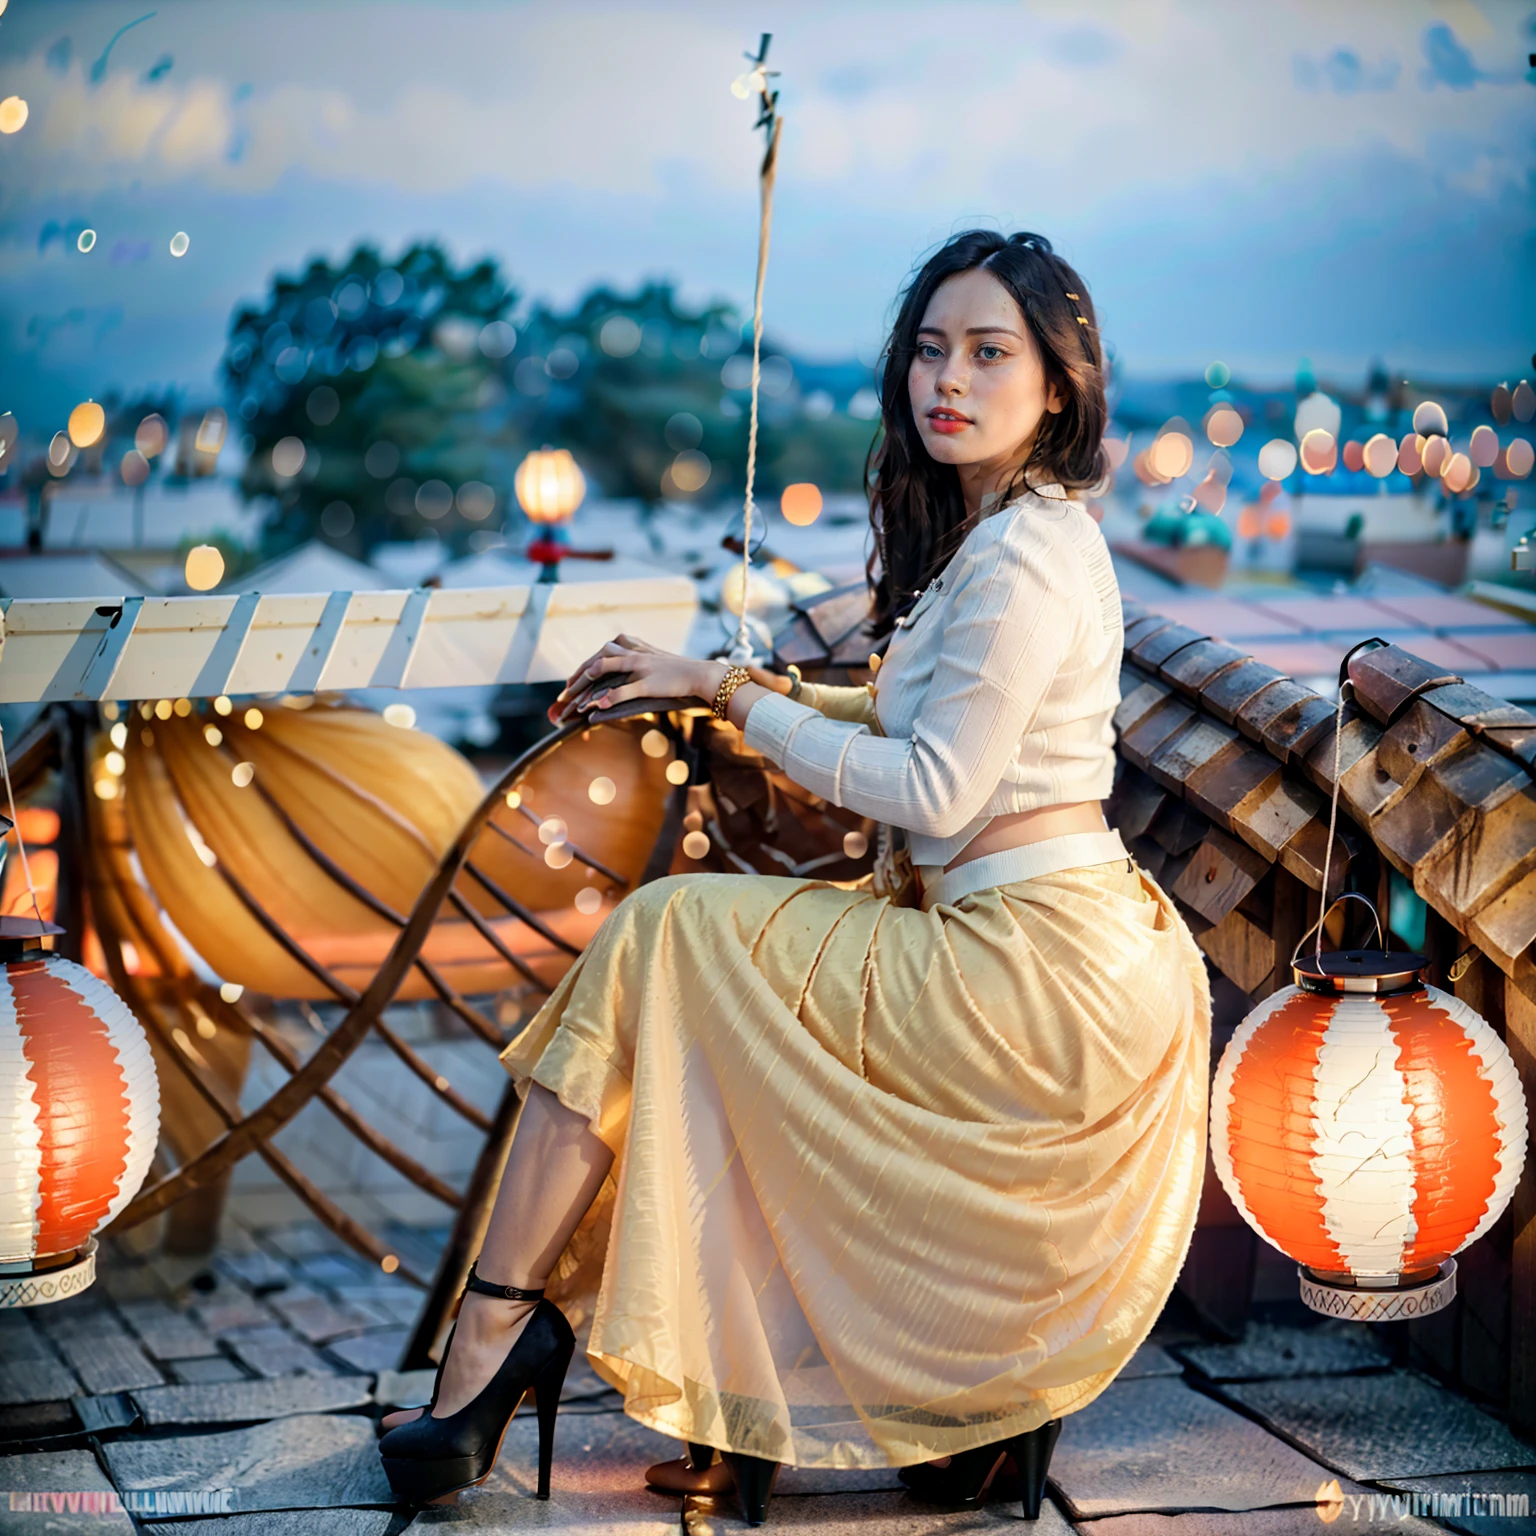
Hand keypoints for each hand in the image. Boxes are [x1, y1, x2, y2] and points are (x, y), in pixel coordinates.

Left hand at [550, 635, 724, 721]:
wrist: (701, 675)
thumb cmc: (676, 674)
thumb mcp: (651, 663)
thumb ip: (632, 665)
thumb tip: (616, 680)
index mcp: (631, 645)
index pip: (598, 656)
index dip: (580, 672)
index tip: (568, 688)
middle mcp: (632, 651)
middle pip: (595, 661)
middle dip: (576, 680)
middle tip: (562, 698)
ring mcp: (639, 666)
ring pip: (602, 671)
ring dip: (584, 687)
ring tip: (571, 702)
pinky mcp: (647, 683)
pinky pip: (621, 690)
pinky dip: (606, 698)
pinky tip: (593, 708)